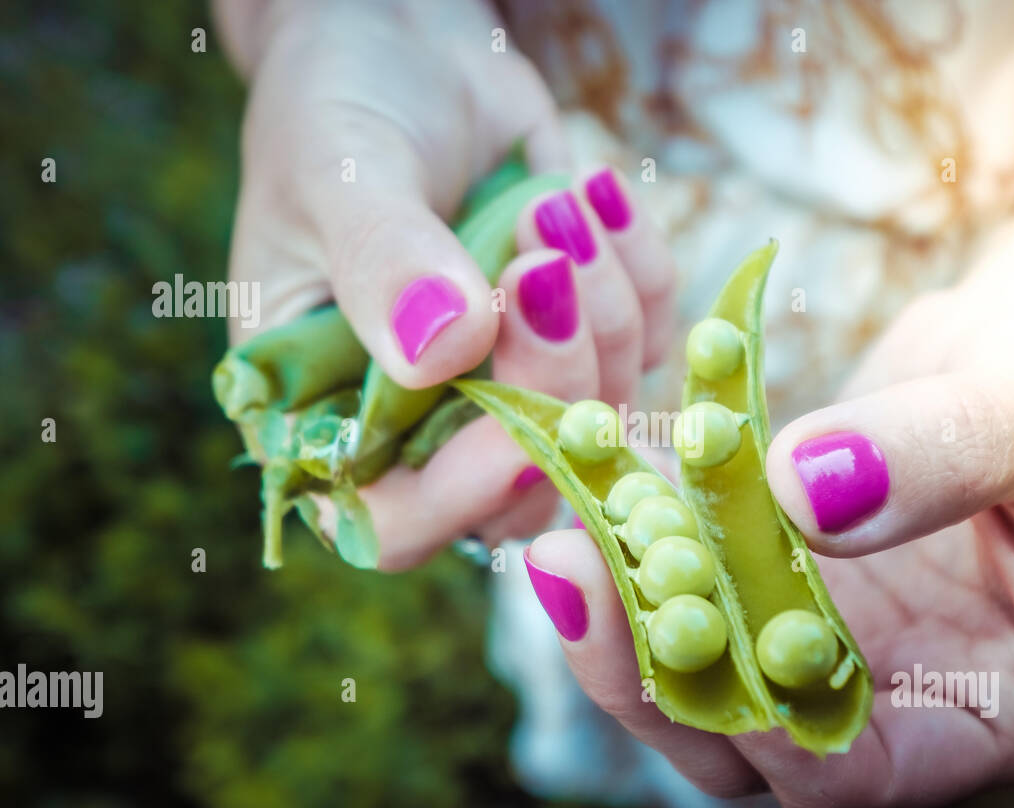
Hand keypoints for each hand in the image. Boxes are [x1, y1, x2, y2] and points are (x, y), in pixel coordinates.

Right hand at [220, 0, 674, 567]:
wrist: (406, 48)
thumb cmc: (339, 108)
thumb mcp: (337, 172)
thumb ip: (384, 263)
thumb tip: (446, 351)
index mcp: (327, 417)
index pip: (391, 522)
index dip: (460, 496)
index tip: (515, 422)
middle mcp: (426, 427)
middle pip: (519, 489)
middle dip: (555, 383)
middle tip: (545, 262)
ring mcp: (516, 390)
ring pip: (604, 422)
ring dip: (605, 310)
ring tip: (564, 204)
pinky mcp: (587, 342)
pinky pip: (655, 348)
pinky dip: (644, 273)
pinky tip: (598, 197)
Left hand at [520, 141, 1013, 807]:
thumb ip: (945, 451)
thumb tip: (802, 493)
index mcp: (1003, 710)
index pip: (863, 777)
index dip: (766, 729)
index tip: (689, 628)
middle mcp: (904, 699)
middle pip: (750, 739)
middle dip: (655, 667)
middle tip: (572, 568)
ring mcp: (835, 643)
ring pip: (700, 670)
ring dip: (628, 604)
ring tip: (566, 521)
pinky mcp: (782, 581)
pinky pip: (692, 582)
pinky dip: (640, 539)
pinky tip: (590, 473)